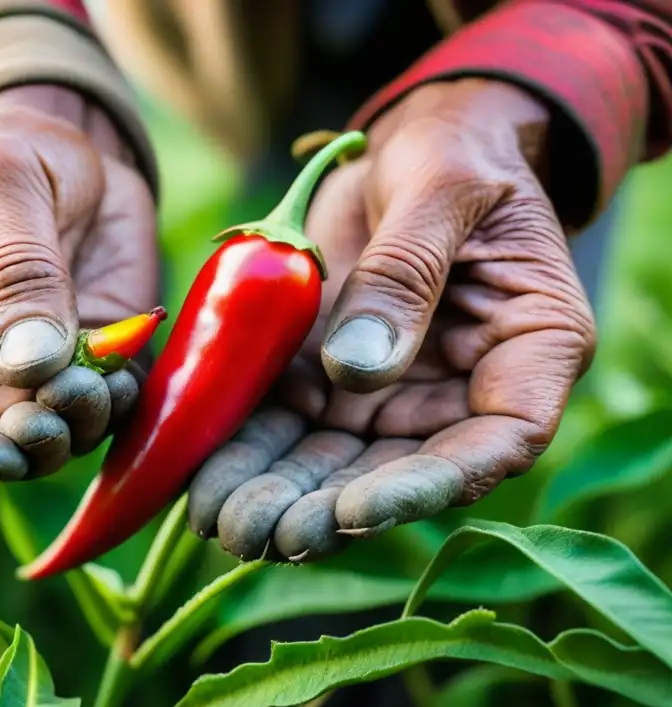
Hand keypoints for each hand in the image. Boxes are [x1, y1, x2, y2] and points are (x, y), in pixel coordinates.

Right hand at [0, 85, 158, 552]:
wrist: (81, 156)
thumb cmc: (12, 152)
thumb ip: (10, 269)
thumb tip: (26, 369)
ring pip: (0, 450)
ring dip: (28, 450)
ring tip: (53, 412)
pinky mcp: (61, 385)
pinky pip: (75, 426)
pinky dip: (90, 421)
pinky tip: (105, 387)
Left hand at [188, 80, 595, 561]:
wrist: (407, 151)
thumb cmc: (451, 155)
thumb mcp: (440, 186)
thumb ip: (407, 271)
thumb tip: (358, 369)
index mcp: (525, 349)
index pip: (496, 443)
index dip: (427, 487)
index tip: (355, 508)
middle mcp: (456, 390)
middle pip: (397, 471)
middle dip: (326, 511)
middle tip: (261, 534)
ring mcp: (388, 394)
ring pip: (335, 466)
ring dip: (278, 500)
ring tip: (219, 522)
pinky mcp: (328, 382)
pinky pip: (287, 429)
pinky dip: (246, 456)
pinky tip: (201, 481)